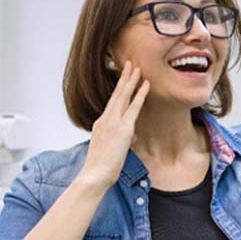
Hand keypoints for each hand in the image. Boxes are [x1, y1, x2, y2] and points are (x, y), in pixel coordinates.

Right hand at [79, 61, 149, 187]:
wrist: (93, 175)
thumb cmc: (100, 167)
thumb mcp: (111, 149)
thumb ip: (121, 139)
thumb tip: (132, 137)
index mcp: (101, 123)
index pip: (112, 102)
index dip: (119, 88)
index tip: (124, 77)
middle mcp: (106, 119)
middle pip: (116, 94)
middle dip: (124, 78)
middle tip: (130, 64)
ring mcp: (113, 122)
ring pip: (123, 96)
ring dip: (131, 80)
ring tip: (137, 67)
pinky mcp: (122, 128)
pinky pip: (134, 107)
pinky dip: (140, 94)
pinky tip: (146, 84)